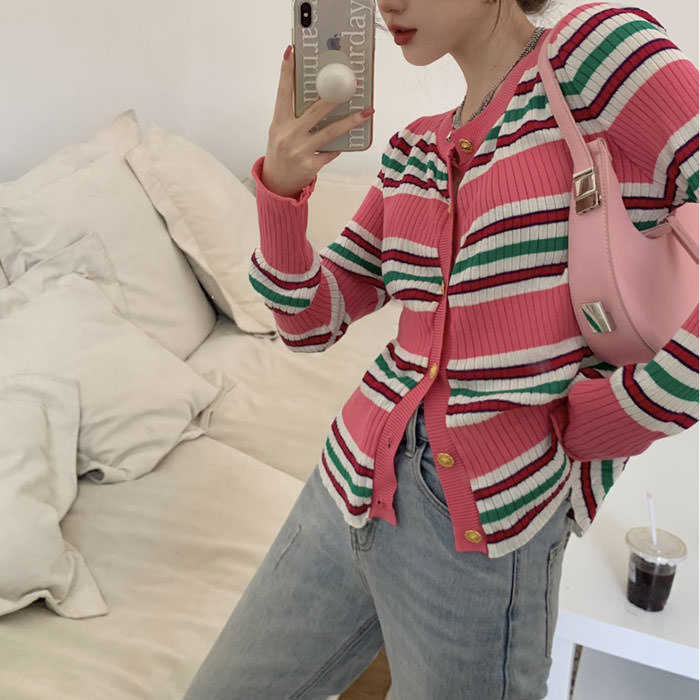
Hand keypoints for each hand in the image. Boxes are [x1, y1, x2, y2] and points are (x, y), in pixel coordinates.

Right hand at [261, 46, 373, 198]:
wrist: (277, 184)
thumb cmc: (282, 152)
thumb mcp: (281, 132)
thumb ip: (295, 116)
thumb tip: (322, 98)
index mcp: (278, 123)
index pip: (283, 93)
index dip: (286, 73)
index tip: (292, 53)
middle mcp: (288, 135)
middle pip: (314, 111)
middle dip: (333, 97)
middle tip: (349, 85)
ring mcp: (300, 151)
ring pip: (330, 132)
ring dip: (351, 121)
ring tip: (367, 112)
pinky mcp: (310, 166)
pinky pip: (331, 152)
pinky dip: (340, 145)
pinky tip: (350, 139)